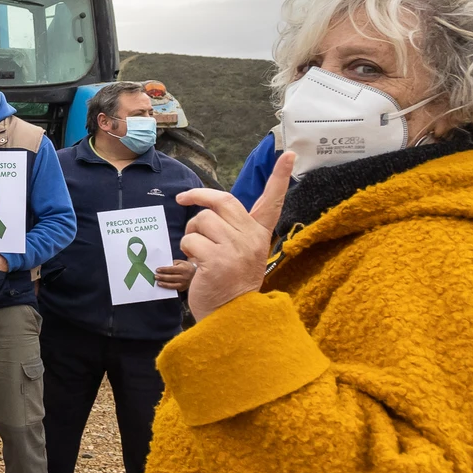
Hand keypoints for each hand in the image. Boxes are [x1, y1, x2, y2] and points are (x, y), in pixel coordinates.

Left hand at [154, 260, 194, 290]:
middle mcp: (185, 277)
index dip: (164, 270)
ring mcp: (184, 283)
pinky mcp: (183, 288)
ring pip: (172, 285)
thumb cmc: (186, 267)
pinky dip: (168, 287)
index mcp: (184, 269)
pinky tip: (163, 286)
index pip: (172, 269)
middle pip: (171, 277)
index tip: (157, 270)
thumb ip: (173, 264)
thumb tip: (163, 267)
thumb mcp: (181, 262)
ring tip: (158, 283)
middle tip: (155, 276)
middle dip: (162, 277)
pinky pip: (174, 288)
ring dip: (164, 284)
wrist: (196, 274)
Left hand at [175, 151, 293, 319]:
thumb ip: (234, 230)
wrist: (232, 317)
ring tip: (198, 251)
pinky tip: (196, 264)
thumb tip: (209, 206)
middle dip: (199, 196)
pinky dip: (186, 250)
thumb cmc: (231, 282)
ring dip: (191, 233)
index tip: (289, 155)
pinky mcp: (216, 261)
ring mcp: (235, 249)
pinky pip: (190, 240)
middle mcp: (251, 239)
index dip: (280, 178)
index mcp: (260, 235)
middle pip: (222, 200)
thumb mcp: (242, 253)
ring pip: (201, 220)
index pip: (273, 201)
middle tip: (183, 199)